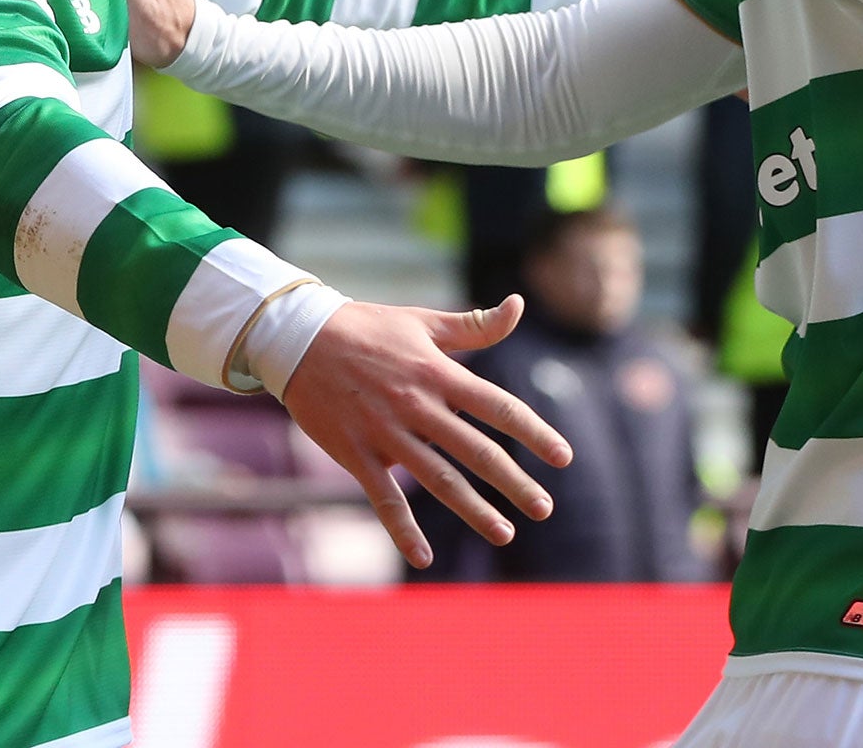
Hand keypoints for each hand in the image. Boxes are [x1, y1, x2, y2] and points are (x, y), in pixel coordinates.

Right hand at [281, 295, 572, 569]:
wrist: (299, 338)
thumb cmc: (368, 328)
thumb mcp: (423, 322)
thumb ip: (474, 326)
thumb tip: (518, 305)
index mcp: (438, 373)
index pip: (498, 407)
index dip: (534, 433)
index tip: (563, 458)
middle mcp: (418, 405)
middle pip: (476, 450)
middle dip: (514, 482)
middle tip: (544, 508)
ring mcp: (386, 432)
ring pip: (438, 478)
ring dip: (474, 509)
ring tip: (505, 532)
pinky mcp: (356, 453)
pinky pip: (384, 499)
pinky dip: (403, 530)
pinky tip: (424, 557)